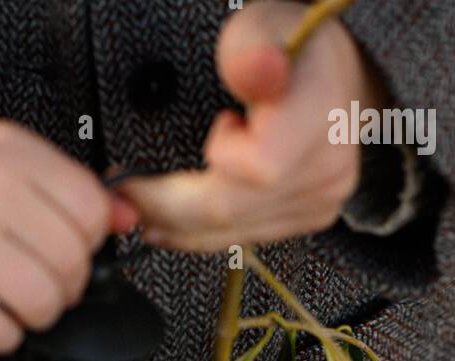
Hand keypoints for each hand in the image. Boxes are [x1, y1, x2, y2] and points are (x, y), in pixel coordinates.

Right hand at [0, 120, 137, 352]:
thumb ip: (56, 185)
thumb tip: (126, 218)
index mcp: (3, 148)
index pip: (90, 211)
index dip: (90, 245)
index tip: (69, 252)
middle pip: (72, 264)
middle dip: (65, 289)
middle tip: (39, 286)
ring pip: (43, 304)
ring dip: (36, 318)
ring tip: (12, 306)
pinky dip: (2, 338)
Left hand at [117, 0, 387, 251]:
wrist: (329, 75)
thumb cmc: (289, 48)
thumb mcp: (259, 28)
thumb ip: (246, 52)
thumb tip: (257, 70)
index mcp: (319, 119)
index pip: (256, 168)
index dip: (216, 157)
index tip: (203, 131)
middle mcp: (324, 172)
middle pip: (229, 212)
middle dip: (165, 205)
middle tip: (125, 191)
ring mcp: (316, 203)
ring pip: (227, 234)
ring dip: (175, 224)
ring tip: (142, 204)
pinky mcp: (305, 220)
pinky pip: (240, 238)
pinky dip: (200, 230)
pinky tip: (177, 216)